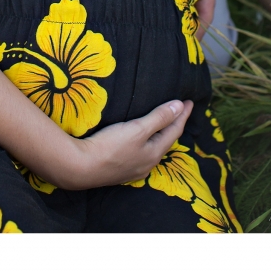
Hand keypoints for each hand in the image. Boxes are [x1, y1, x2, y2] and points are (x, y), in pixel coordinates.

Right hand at [55, 100, 193, 190]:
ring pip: (153, 148)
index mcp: (154, 153)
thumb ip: (159, 118)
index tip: (190, 101)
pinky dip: (148, 142)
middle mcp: (147, 164)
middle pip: (165, 141)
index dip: (182, 115)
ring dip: (160, 134)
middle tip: (180, 111)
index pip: (174, 131)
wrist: (80, 167)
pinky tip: (141, 141)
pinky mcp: (120, 170)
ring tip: (164, 124)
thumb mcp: (137, 129)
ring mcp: (133, 169)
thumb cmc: (110, 146)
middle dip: (174, 125)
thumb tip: (180, 106)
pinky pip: (142, 153)